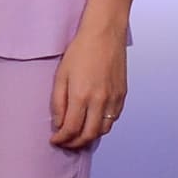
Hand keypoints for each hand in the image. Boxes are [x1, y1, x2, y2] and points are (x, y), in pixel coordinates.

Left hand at [50, 22, 129, 149]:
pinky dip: (102, 126)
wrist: (104, 34)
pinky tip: (92, 122)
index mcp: (81, 95)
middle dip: (75, 143)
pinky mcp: (122, 95)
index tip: (55, 140)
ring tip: (78, 135)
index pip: (71, 129)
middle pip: (88, 135)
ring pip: (103, 130)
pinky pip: (113, 119)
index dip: (61, 139)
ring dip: (89, 136)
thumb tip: (58, 123)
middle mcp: (100, 100)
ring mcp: (113, 99)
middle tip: (65, 143)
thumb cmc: (80, 51)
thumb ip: (58, 102)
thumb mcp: (61, 75)